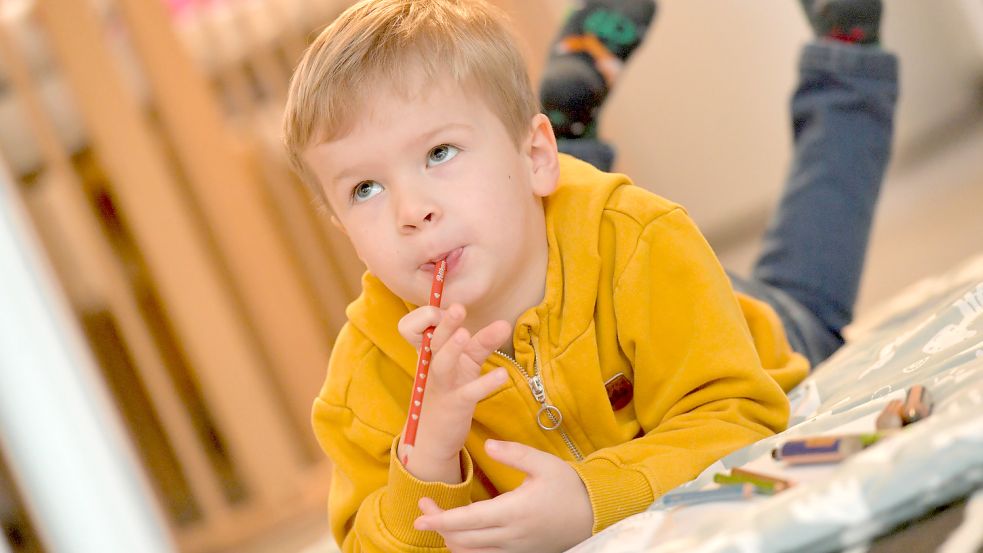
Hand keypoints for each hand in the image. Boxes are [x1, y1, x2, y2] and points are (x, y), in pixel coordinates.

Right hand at [397, 304, 511, 482]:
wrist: (433, 436)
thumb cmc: (449, 392)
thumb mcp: (463, 364)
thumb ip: (480, 343)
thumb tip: (503, 323)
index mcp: (430, 351)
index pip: (415, 326)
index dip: (427, 316)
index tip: (447, 311)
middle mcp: (432, 365)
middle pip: (434, 340)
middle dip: (445, 323)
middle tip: (458, 308)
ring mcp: (442, 386)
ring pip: (442, 364)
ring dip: (452, 348)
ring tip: (465, 334)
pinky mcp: (456, 405)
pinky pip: (470, 392)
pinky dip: (486, 383)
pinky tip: (502, 375)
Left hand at [414, 440, 593, 552]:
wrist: (593, 515)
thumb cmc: (568, 487)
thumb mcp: (544, 463)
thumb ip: (515, 453)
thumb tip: (488, 444)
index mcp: (514, 511)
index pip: (468, 520)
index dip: (441, 519)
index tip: (420, 515)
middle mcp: (511, 535)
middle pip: (463, 539)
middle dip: (438, 525)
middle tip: (425, 507)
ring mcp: (514, 549)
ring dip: (450, 540)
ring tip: (440, 520)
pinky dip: (467, 550)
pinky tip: (460, 536)